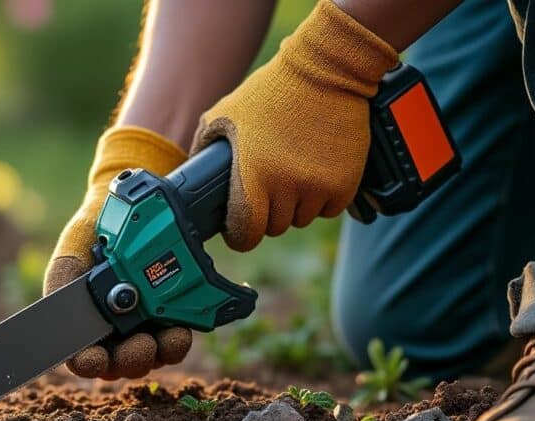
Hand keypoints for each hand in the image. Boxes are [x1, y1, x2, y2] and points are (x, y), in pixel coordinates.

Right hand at [44, 126, 192, 378]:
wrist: (131, 211)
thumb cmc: (94, 234)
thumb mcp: (72, 251)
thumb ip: (61, 280)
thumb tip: (56, 314)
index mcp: (83, 322)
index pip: (82, 357)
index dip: (88, 363)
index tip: (94, 360)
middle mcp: (111, 332)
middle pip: (119, 365)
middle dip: (130, 360)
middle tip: (139, 345)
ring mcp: (141, 329)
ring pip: (149, 358)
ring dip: (158, 353)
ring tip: (169, 336)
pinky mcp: (168, 321)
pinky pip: (173, 343)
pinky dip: (176, 342)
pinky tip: (180, 329)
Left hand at [193, 0, 397, 251]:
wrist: (326, 71)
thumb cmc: (271, 92)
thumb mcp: (226, 114)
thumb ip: (203, 147)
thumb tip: (189, 175)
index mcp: (254, 176)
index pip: (246, 233)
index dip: (240, 235)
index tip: (240, 228)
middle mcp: (287, 187)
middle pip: (274, 227)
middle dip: (267, 214)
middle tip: (267, 190)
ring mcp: (318, 187)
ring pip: (302, 219)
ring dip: (295, 206)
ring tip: (291, 175)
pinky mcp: (345, 184)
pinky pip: (329, 209)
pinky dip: (321, 199)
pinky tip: (315, 174)